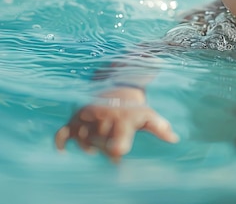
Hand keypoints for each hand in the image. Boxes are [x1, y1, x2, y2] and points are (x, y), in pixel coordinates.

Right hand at [55, 98, 178, 159]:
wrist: (117, 81)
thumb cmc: (134, 104)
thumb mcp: (147, 113)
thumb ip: (159, 126)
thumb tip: (174, 139)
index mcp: (122, 117)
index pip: (117, 137)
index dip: (117, 147)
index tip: (118, 153)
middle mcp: (103, 115)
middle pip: (100, 143)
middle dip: (105, 149)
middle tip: (112, 150)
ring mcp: (87, 115)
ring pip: (82, 138)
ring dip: (87, 146)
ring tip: (95, 148)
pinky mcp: (75, 116)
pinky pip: (63, 131)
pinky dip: (61, 141)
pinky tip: (63, 150)